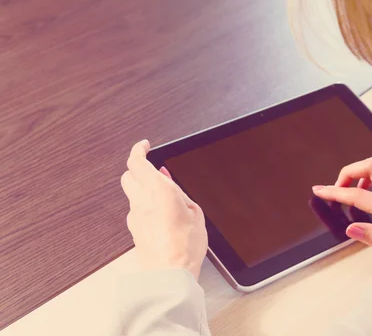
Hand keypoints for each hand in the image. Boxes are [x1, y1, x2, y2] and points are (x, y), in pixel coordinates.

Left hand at [120, 140, 207, 278]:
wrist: (170, 275)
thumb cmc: (185, 247)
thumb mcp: (195, 212)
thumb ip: (178, 192)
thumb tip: (167, 178)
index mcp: (159, 191)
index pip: (137, 162)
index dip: (138, 150)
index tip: (145, 146)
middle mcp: (141, 201)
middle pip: (128, 175)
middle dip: (138, 168)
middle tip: (152, 168)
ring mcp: (134, 217)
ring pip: (131, 193)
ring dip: (142, 188)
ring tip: (163, 196)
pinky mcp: (134, 230)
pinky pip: (136, 210)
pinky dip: (144, 205)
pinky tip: (160, 214)